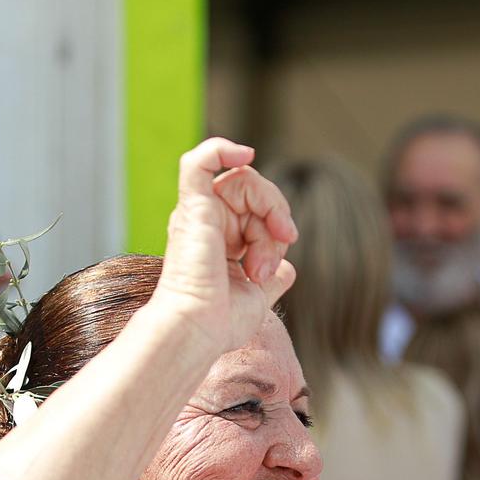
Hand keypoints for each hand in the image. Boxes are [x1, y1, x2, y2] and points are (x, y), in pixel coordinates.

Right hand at [149, 138, 298, 356]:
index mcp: (218, 239)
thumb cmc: (219, 322)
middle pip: (256, 193)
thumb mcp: (257, 295)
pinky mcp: (192, 207)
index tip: (279, 260)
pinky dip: (222, 149)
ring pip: (244, 181)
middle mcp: (205, 221)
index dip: (277, 228)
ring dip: (266, 213)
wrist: (197, 330)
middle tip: (268, 263)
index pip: (258, 211)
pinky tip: (245, 153)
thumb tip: (287, 269)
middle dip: (275, 220)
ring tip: (257, 260)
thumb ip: (272, 276)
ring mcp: (197, 213)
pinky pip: (201, 161)